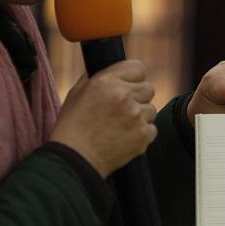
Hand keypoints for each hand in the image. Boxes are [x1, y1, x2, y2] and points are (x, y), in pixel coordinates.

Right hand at [51, 60, 156, 177]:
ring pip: (151, 109)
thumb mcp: (77, 93)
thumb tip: (113, 71)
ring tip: (121, 126)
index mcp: (106, 82)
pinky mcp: (143, 135)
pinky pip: (152, 129)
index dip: (134, 78)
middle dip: (139, 97)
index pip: (138, 68)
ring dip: (140, 117)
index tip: (129, 86)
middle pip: (148, 88)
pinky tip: (125, 138)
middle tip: (124, 109)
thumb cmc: (72, 126)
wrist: (75, 158)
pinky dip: (142, 134)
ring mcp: (136, 116)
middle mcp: (124, 96)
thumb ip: (97, 77)